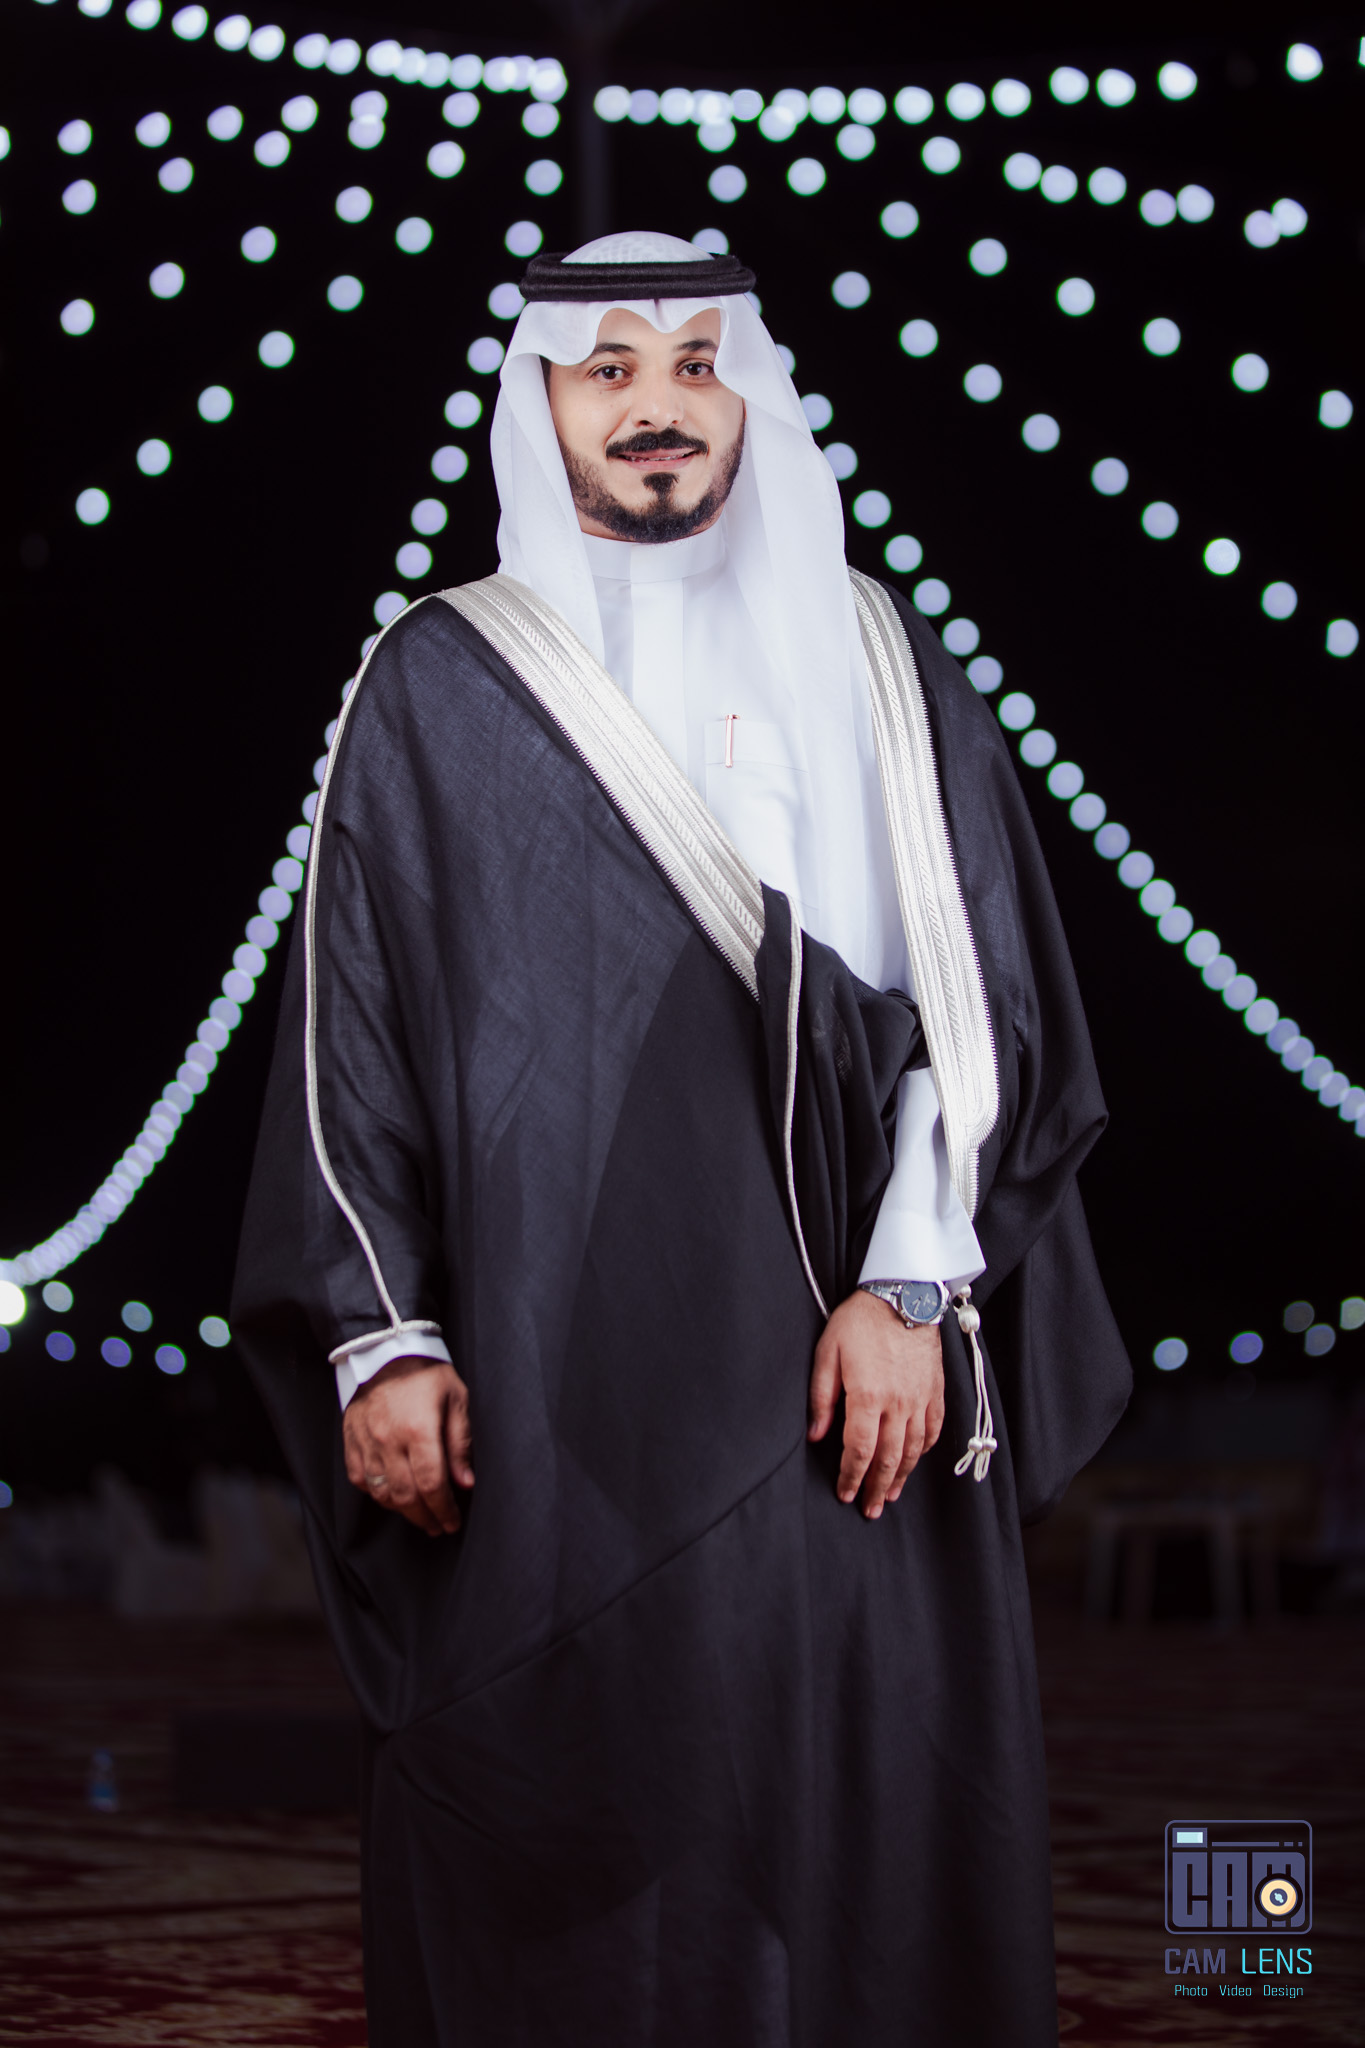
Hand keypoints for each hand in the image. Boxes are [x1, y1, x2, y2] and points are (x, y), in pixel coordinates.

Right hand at [342, 1357, 473, 1536]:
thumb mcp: (456, 1399)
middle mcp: (389, 1441)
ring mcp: (366, 1442)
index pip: (432, 1484)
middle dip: (425, 1517)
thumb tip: (464, 1483)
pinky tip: (392, 1497)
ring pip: (382, 1493)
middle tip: (439, 1526)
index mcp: (419, 1430)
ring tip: (419, 1515)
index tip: (452, 1521)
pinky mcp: (351, 1441)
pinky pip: (360, 1480)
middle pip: (406, 1496)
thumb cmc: (426, 1373)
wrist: (384, 1351)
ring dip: (402, 1511)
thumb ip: (460, 1443)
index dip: (443, 1509)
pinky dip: (377, 1494)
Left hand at [807, 1291, 944, 1518]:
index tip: (844, 1493)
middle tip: (870, 1510)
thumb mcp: (827, 1352)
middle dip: (877, 1488)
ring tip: (892, 1495)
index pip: (860, 1450)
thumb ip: (821, 1397)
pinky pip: (934, 1429)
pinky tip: (914, 1460)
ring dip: (901, 1476)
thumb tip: (816, 1436)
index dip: (852, 1477)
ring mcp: (921, 1398)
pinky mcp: (936, 1390)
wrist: (904, 1293)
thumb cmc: (860, 1320)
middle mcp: (899, 1403)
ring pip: (913, 1450)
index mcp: (868, 1396)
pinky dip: (924, 1451)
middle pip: (889, 1458)